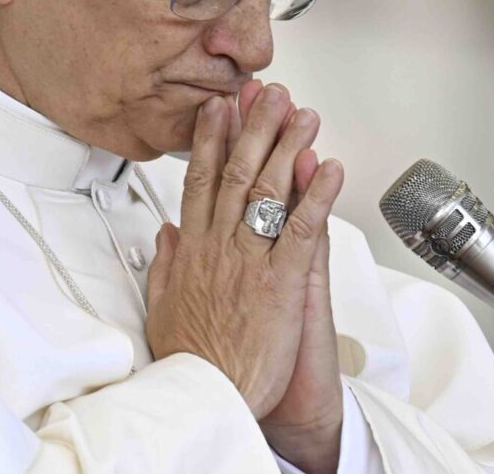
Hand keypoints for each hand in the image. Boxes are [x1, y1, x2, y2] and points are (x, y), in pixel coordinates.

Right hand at [144, 82, 343, 419]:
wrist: (207, 399)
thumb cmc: (191, 363)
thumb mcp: (163, 308)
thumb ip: (167, 265)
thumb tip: (167, 234)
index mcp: (194, 253)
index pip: (201, 183)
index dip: (211, 140)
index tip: (220, 109)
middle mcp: (221, 249)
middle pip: (237, 174)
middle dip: (255, 129)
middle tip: (270, 94)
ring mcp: (251, 262)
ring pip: (269, 192)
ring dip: (289, 148)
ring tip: (305, 115)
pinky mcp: (282, 283)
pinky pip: (301, 230)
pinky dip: (317, 196)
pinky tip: (329, 168)